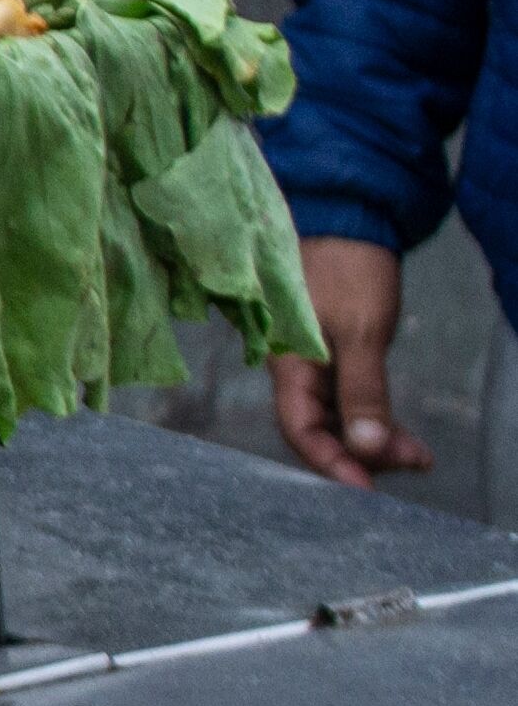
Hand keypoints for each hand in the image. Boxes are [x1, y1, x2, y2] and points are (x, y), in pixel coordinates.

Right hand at [271, 235, 430, 489]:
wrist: (347, 216)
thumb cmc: (346, 269)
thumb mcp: (361, 330)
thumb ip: (362, 390)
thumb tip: (366, 448)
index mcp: (287, 364)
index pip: (301, 429)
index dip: (331, 463)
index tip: (367, 489)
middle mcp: (294, 370)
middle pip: (320, 430)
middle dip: (364, 455)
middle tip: (413, 462)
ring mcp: (313, 363)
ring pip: (337, 418)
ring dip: (374, 440)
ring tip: (418, 453)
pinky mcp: (334, 353)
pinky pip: (348, 400)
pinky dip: (374, 418)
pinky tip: (402, 432)